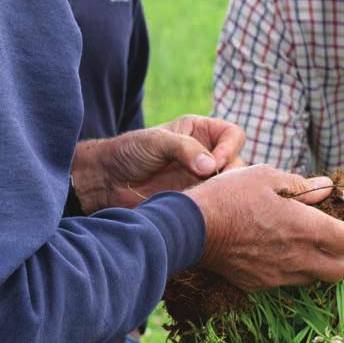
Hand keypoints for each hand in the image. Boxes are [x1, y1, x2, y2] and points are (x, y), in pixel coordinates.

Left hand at [72, 115, 244, 213]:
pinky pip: (215, 203)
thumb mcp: (157, 142)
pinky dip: (213, 207)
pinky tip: (200, 210)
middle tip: (213, 185)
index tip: (212, 164)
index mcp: (201, 131)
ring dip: (223, 192)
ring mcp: (202, 178)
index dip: (229, 148)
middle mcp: (206, 153)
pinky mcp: (195, 199)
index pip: (233, 135)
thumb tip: (211, 167)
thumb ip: (185, 149)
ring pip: (230, 185)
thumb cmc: (129, 152)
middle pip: (237, 161)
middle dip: (230, 173)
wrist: (106, 181)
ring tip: (205, 199)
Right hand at [187, 165, 343, 290]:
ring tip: (306, 241)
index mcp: (304, 227)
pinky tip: (279, 249)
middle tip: (334, 235)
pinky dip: (294, 267)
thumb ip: (302, 185)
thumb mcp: (268, 177)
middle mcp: (296, 257)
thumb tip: (326, 186)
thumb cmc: (232, 194)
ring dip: (319, 262)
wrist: (192, 228)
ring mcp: (277, 274)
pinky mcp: (259, 283)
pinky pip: (288, 280)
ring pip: (314, 278)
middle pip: (339, 269)